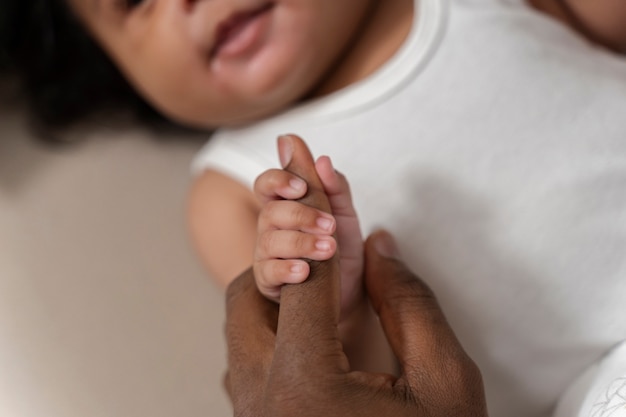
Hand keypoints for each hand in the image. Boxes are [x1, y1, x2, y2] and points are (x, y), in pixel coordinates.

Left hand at [226, 230, 487, 416]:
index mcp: (307, 387)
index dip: (315, 215)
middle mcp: (262, 400)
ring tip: (322, 272)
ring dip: (277, 286)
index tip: (310, 168)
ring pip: (243, 324)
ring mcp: (252, 415)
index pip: (306, 275)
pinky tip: (315, 315)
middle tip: (319, 229)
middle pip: (250, 293)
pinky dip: (276, 321)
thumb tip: (380, 246)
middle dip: (283, 251)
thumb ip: (411, 304)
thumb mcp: (445, 382)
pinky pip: (250, 354)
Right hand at [253, 135, 363, 315]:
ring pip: (270, 241)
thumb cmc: (341, 247)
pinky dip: (287, 269)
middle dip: (301, 215)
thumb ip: (335, 186)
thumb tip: (322, 159)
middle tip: (330, 225)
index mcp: (285, 204)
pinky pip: (269, 272)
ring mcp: (266, 254)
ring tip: (329, 249)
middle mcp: (270, 227)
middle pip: (270, 211)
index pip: (267, 184)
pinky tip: (305, 270)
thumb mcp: (345, 214)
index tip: (302, 187)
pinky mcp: (269, 281)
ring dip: (301, 243)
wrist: (350, 290)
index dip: (278, 180)